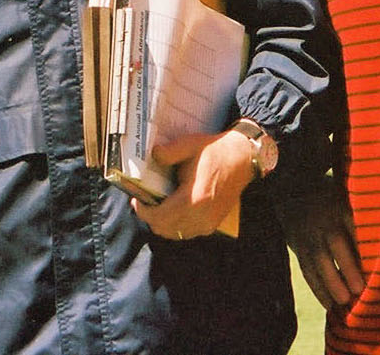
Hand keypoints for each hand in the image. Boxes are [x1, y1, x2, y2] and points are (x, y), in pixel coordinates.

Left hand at [133, 131, 254, 238]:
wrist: (243, 159)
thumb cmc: (215, 152)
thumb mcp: (190, 145)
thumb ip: (168, 152)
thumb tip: (152, 155)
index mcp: (193, 199)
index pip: (159, 217)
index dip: (143, 211)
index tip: (136, 200)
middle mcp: (201, 216)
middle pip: (164, 229)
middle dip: (151, 217)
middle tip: (145, 202)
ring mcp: (208, 223)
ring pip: (175, 234)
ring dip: (163, 223)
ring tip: (159, 206)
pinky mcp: (212, 225)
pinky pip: (187, 233)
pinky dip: (177, 225)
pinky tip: (175, 209)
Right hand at [277, 176, 363, 309]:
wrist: (298, 195)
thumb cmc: (336, 202)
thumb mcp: (351, 201)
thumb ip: (368, 219)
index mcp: (343, 206)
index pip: (357, 224)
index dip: (366, 244)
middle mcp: (325, 219)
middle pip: (335, 241)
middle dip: (347, 266)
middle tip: (359, 289)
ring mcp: (310, 234)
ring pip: (317, 259)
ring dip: (330, 283)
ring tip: (344, 302)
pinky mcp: (299, 247)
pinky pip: (306, 270)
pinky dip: (317, 289)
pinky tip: (329, 305)